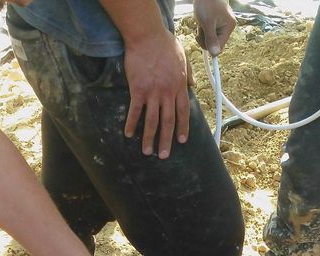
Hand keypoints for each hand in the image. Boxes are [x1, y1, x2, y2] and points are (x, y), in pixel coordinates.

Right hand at [123, 30, 190, 158]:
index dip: (182, 127)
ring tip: (147, 152)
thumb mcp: (183, 57)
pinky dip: (132, 124)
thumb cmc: (165, 44)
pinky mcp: (138, 90)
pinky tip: (128, 134)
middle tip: (163, 156)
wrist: (147, 36)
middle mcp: (168, 92)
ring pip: (152, 121)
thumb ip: (187, 74)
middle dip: (166, 140)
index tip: (181, 141)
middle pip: (168, 121)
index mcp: (179, 86)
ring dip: (149, 138)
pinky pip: (135, 111)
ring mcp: (153, 92)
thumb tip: (191, 85)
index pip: (183, 112)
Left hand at [194, 0, 235, 55]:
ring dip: (203, 34)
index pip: (220, 46)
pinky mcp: (216, 25)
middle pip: (215, 44)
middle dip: (205, 38)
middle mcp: (227, 28)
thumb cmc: (207, 4)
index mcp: (229, 27)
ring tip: (201, 23)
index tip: (199, 38)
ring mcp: (222, 26)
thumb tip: (215, 55)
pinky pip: (209, 34)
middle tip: (200, 28)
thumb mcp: (207, 23)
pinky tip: (202, 22)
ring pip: (210, 40)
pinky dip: (203, 30)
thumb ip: (211, 39)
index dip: (209, 46)